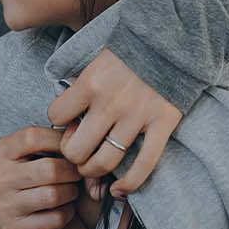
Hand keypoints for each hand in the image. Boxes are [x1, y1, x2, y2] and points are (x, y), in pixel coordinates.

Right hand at [0, 126, 81, 228]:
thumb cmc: (8, 172)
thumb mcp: (12, 150)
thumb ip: (39, 140)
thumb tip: (75, 131)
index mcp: (1, 152)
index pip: (34, 137)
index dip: (59, 140)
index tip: (69, 148)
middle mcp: (1, 178)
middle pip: (50, 170)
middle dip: (72, 171)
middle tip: (77, 172)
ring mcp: (6, 205)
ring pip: (54, 196)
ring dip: (71, 192)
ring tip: (71, 189)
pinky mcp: (15, 228)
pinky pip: (54, 220)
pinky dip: (67, 212)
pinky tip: (65, 207)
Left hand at [47, 48, 181, 195]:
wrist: (172, 39)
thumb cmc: (130, 51)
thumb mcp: (96, 60)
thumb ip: (81, 88)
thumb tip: (66, 120)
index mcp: (90, 82)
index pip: (56, 115)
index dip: (58, 122)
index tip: (67, 122)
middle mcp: (110, 102)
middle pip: (76, 149)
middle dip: (72, 155)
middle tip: (78, 151)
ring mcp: (138, 116)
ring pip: (104, 163)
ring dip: (93, 172)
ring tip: (93, 168)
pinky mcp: (163, 124)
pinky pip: (143, 166)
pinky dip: (129, 184)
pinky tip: (118, 189)